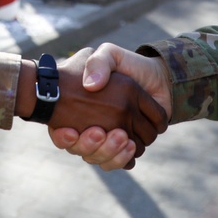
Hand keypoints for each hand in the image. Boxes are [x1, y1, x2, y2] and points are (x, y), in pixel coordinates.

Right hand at [49, 44, 172, 170]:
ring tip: (122, 136)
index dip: (63, 138)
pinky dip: (123, 158)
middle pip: (84, 150)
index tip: (70, 131)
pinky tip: (129, 144)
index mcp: (79, 111)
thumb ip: (98, 62)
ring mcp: (110, 141)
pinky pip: (120, 163)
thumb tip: (91, 85)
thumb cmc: (128, 65)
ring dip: (110, 151)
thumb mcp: (109, 55)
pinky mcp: (127, 148)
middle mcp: (91, 130)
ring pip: (102, 158)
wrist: (155, 77)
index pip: (61, 135)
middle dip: (90, 145)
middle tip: (99, 132)